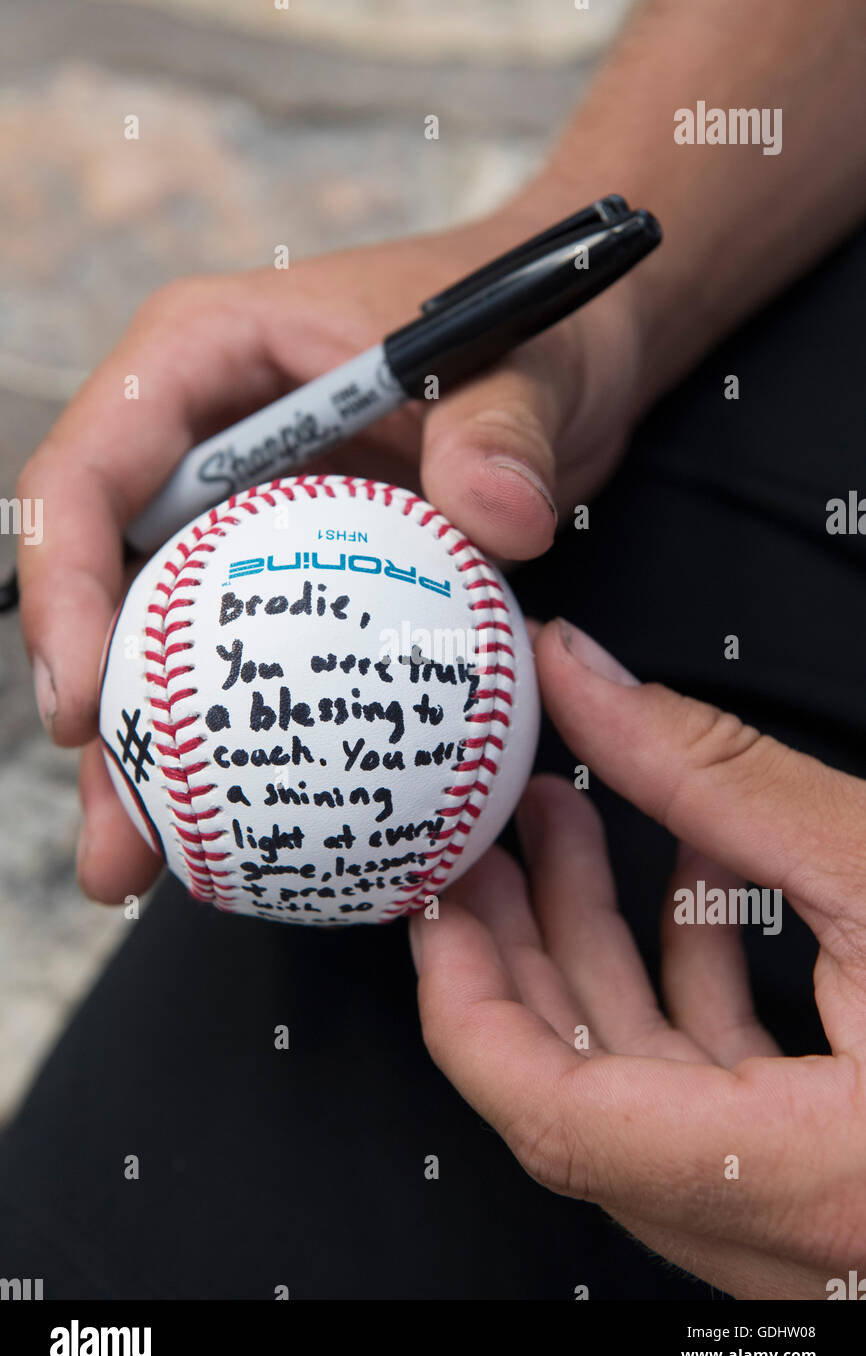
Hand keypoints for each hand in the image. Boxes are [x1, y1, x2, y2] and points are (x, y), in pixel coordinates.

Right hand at [16, 214, 642, 902]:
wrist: (571, 350)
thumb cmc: (526, 328)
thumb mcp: (520, 364)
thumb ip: (502, 432)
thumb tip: (498, 519)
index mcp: (199, 360)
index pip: (86, 473)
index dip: (61, 591)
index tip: (86, 708)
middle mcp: (195, 443)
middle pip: (103, 586)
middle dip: (98, 718)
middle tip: (113, 840)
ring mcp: (236, 516)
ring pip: (164, 643)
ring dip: (158, 759)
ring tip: (148, 871)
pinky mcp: (287, 575)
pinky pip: (249, 662)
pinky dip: (248, 742)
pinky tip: (251, 827)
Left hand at [410, 619, 865, 1298]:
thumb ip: (721, 779)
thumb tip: (590, 683)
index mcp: (811, 1178)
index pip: (557, 1119)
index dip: (469, 995)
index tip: (435, 891)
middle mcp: (796, 1235)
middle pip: (581, 1093)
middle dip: (522, 946)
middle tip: (485, 829)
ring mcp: (809, 1220)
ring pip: (646, 1089)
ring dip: (604, 949)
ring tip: (573, 821)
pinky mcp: (832, 1174)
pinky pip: (718, 1089)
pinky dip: (688, 983)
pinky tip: (690, 873)